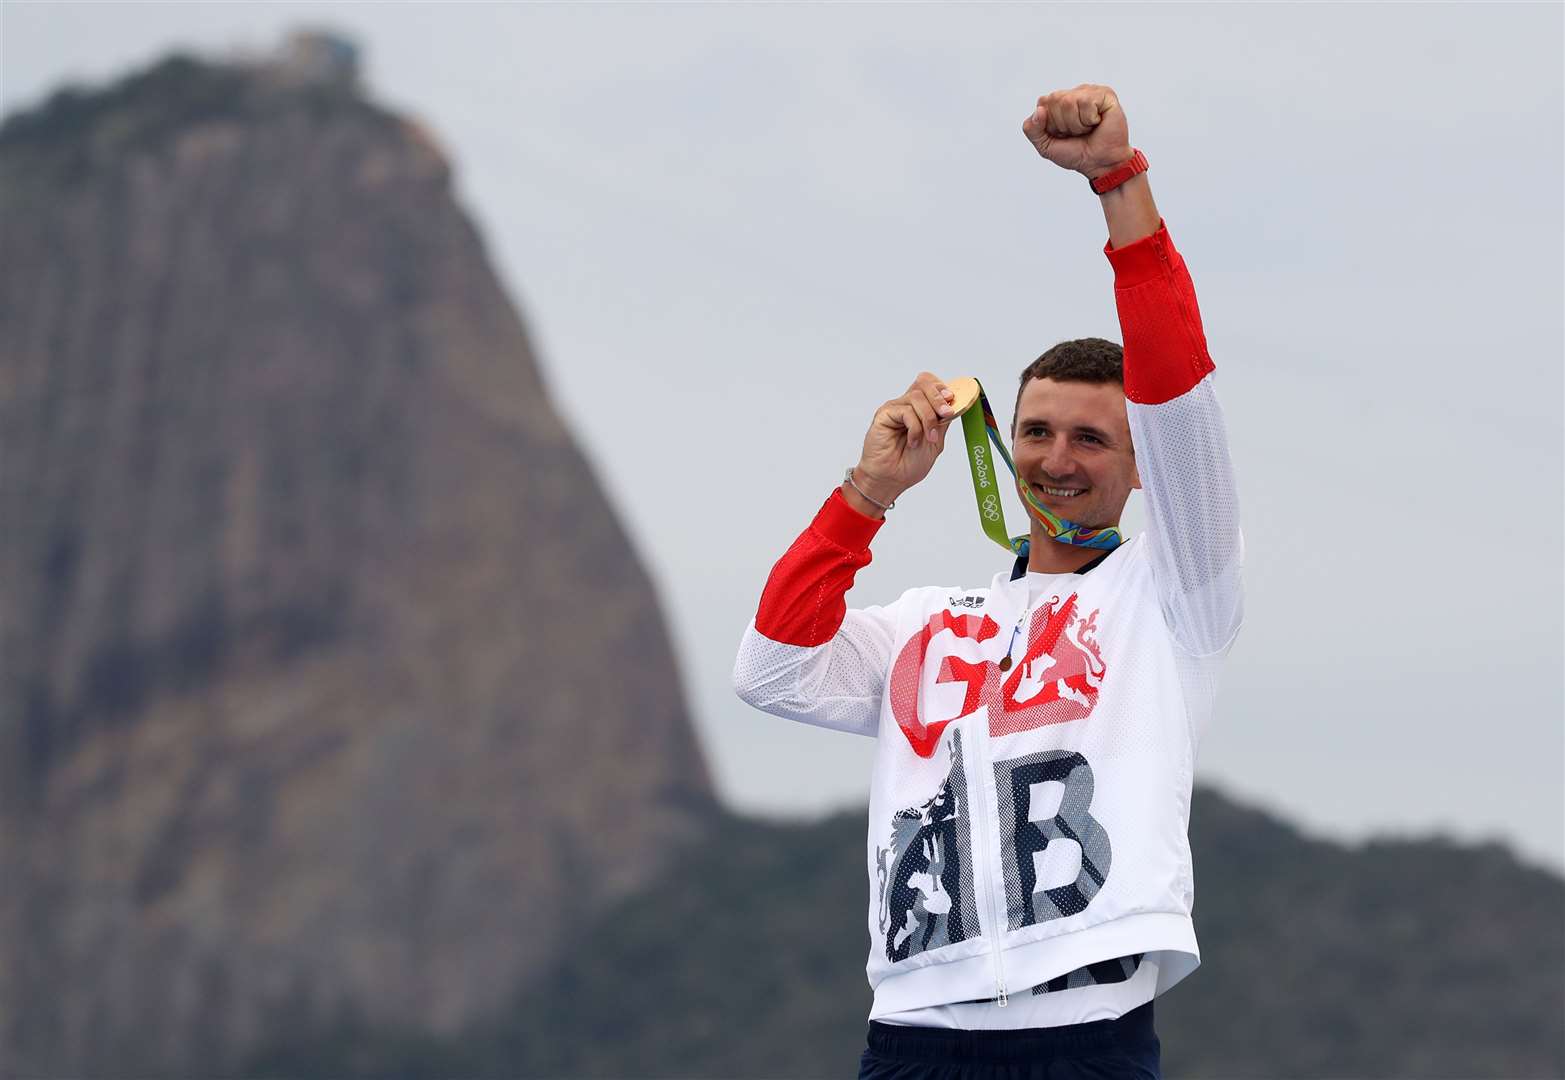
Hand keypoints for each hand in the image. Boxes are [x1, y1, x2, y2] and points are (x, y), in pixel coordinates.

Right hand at [852, 373, 956, 506]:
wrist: (892, 480)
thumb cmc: (909, 464)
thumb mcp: (936, 441)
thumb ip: (942, 421)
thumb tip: (952, 402)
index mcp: (920, 409)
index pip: (930, 383)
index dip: (942, 388)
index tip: (952, 400)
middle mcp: (906, 404)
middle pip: (924, 382)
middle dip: (939, 398)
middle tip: (946, 414)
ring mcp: (895, 408)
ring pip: (917, 397)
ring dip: (928, 418)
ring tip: (929, 438)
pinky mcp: (884, 414)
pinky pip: (905, 411)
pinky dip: (915, 427)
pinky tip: (913, 441)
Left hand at [1022, 84, 1132, 178]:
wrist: (1099, 163)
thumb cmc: (1076, 153)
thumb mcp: (1045, 146)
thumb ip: (1032, 130)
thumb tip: (1039, 110)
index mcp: (1057, 102)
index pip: (1043, 102)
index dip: (1051, 124)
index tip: (1063, 134)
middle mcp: (1073, 93)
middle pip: (1055, 100)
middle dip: (1064, 124)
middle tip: (1077, 132)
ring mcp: (1089, 92)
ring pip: (1070, 101)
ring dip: (1078, 123)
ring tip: (1088, 128)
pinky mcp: (1105, 94)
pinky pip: (1087, 102)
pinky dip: (1090, 119)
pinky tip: (1097, 122)